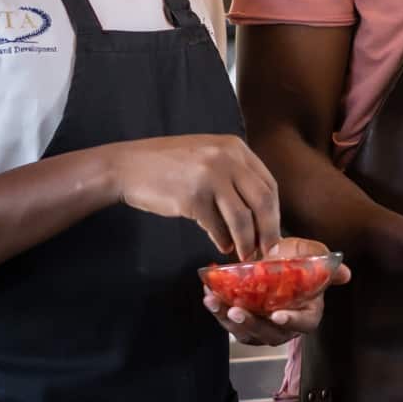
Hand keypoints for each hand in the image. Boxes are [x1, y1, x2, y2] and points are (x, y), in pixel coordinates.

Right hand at [107, 134, 280, 259]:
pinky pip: (216, 226)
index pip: (269, 184)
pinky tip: (222, 246)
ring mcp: (209, 176)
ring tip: (244, 254)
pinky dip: (222, 240)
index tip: (274, 233)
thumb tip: (262, 214)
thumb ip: (235, 175)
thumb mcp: (208, 157)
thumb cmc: (169, 165)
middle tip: (268, 251)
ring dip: (246, 242)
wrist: (127, 166)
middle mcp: (226, 158)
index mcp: (235, 147)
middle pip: (263, 201)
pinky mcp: (192, 197)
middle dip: (269, 231)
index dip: (275, 213)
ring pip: (242, 218)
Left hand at [204, 237, 350, 345]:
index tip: (278, 315)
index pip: (303, 323)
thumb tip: (345, 273)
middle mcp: (285, 326)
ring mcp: (262, 328)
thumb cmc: (295, 258)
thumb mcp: (311, 254)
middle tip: (236, 311)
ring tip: (214, 302)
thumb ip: (325, 263)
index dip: (291, 321)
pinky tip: (208, 295)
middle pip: (269, 334)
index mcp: (307, 313)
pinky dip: (217, 311)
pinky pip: (229, 324)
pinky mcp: (243, 324)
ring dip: (227, 320)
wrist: (273, 257)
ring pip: (246, 332)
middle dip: (251, 324)